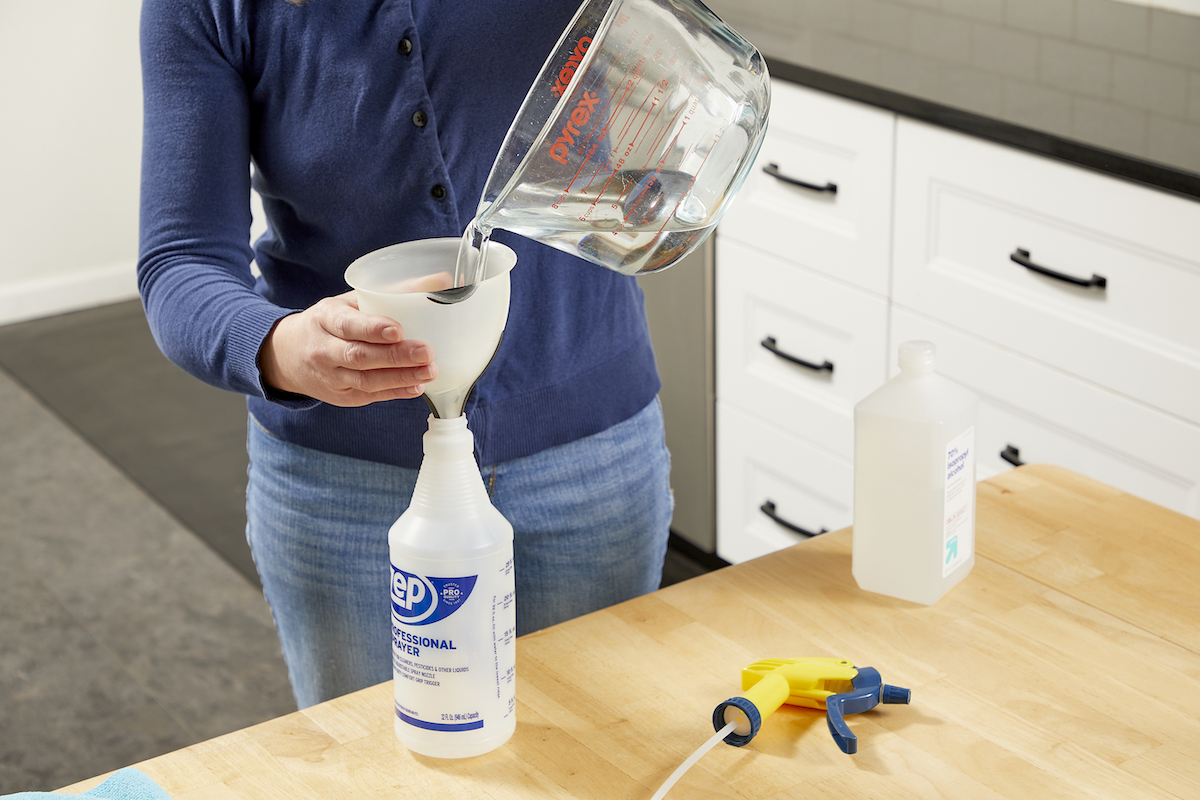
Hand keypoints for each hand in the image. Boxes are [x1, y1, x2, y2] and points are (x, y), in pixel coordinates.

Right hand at [259, 291, 435, 406]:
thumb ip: (392, 291)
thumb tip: (441, 280)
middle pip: (359, 355)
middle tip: (426, 352)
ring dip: (400, 377)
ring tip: (429, 371)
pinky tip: (417, 386)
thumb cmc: (331, 322)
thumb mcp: (351, 300)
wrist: (289, 355)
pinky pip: (369, 396)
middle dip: (394, 356)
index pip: (347, 325)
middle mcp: (324, 350)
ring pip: (365, 380)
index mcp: (326, 319)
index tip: (398, 329)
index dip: (372, 328)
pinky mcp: (342, 397)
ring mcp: (331, 377)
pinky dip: (394, 392)